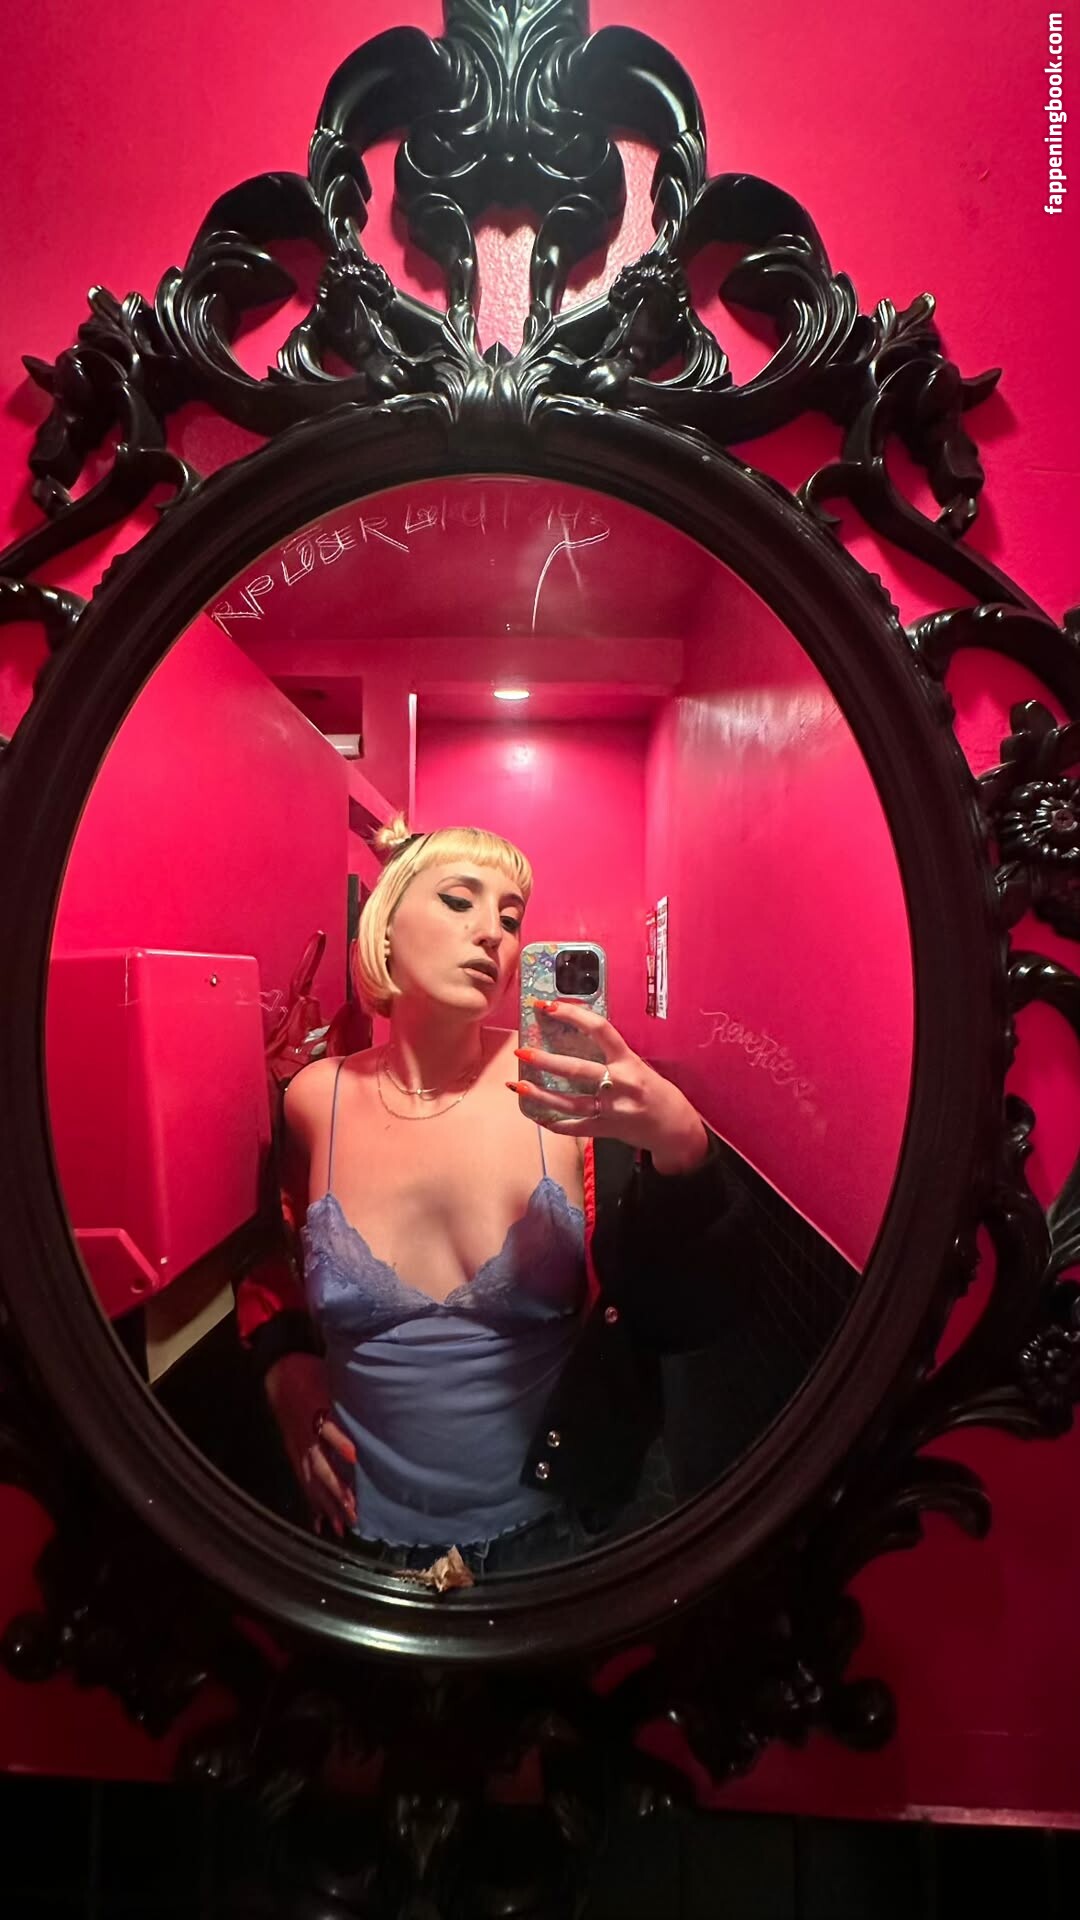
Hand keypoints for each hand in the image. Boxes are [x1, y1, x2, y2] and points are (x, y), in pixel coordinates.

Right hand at [264, 1352, 357, 1538]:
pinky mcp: (293, 1452)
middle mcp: (305, 1434)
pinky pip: (303, 1480)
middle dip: (337, 1490)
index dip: (340, 1441)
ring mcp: (298, 1446)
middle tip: (354, 1512)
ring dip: (326, 1504)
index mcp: (315, 1410)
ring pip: (311, 1479)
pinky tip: (319, 1522)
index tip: (356, 1457)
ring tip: (341, 1526)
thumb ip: (351, 1391)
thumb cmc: (311, 1373)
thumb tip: (378, 1391)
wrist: (278, 1373)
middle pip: (321, 1464)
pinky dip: (312, 1502)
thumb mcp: (332, 1375)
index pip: (328, 1428)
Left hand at [507, 997, 709, 1170]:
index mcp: (629, 1061)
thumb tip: (574, 1037)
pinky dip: (555, 1123)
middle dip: (546, 1060)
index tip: (549, 1006)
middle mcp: (621, 1083)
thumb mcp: (639, 1066)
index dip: (574, 1015)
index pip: (600, 1030)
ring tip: (518, 1085)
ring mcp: (613, 1110)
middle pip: (578, 1070)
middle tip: (522, 1051)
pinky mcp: (607, 1130)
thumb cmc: (656, 1092)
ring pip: (571, 1102)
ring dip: (541, 1094)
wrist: (677, 1129)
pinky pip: (576, 1127)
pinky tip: (536, 1116)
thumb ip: (612, 1056)